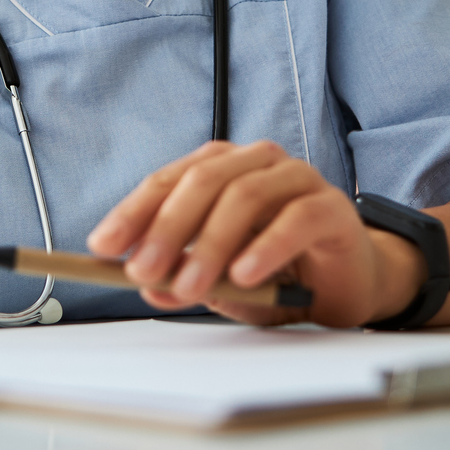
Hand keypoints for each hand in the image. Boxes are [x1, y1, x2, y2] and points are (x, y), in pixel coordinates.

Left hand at [85, 140, 420, 326]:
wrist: (346, 283)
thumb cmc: (277, 273)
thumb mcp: (220, 282)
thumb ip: (186, 279)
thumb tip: (147, 286)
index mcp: (220, 168)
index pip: (168, 181)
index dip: (133, 212)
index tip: (102, 246)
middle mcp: (256, 163)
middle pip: (202, 181)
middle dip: (166, 228)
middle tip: (142, 271)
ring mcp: (296, 179)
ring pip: (243, 196)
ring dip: (210, 244)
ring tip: (190, 285)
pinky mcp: (331, 207)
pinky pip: (295, 219)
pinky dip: (265, 247)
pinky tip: (244, 274)